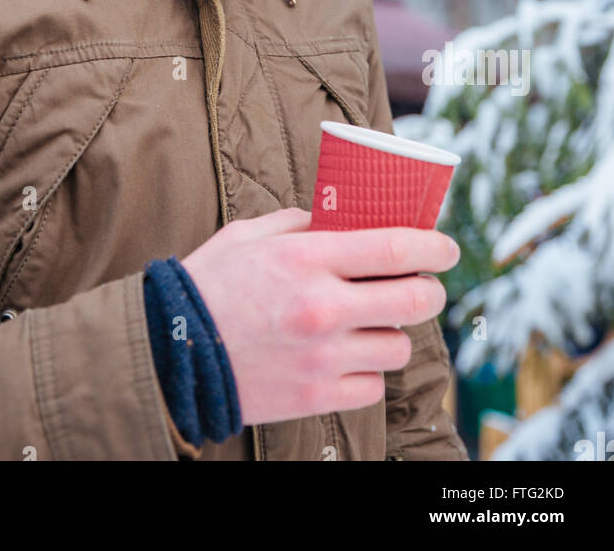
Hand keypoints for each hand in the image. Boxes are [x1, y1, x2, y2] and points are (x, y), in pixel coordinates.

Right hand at [181, 208, 459, 425]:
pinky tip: (349, 356)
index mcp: (307, 259)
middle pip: (413, 300)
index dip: (434, 246)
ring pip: (397, 347)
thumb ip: (301, 224)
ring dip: (393, 333)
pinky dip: (367, 372)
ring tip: (375, 323)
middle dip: (431, 291)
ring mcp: (322, 357)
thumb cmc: (208, 286)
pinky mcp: (315, 397)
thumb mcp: (250, 235)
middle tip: (426, 286)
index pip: (395, 248)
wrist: (171, 353)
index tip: (447, 248)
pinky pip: (371, 386)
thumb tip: (345, 221)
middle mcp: (322, 307)